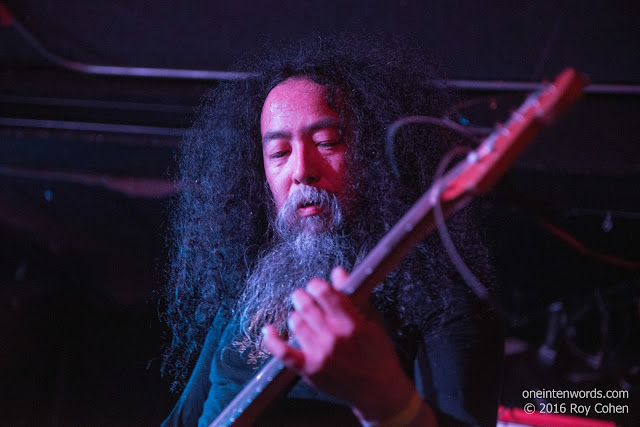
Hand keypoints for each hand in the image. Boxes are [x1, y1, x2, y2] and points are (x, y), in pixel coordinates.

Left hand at [261, 266, 417, 420]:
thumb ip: (354, 296)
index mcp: (352, 324)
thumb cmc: (379, 356)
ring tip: (301, 317)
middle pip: (306, 306)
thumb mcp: (373, 322)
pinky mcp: (308, 370)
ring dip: (296, 316)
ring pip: (295, 323)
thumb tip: (338, 272)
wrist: (378, 392)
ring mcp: (319, 355)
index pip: (325, 294)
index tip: (316, 286)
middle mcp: (334, 338)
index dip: (316, 285)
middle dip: (302, 297)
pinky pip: (282, 352)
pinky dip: (272, 340)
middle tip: (303, 297)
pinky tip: (269, 330)